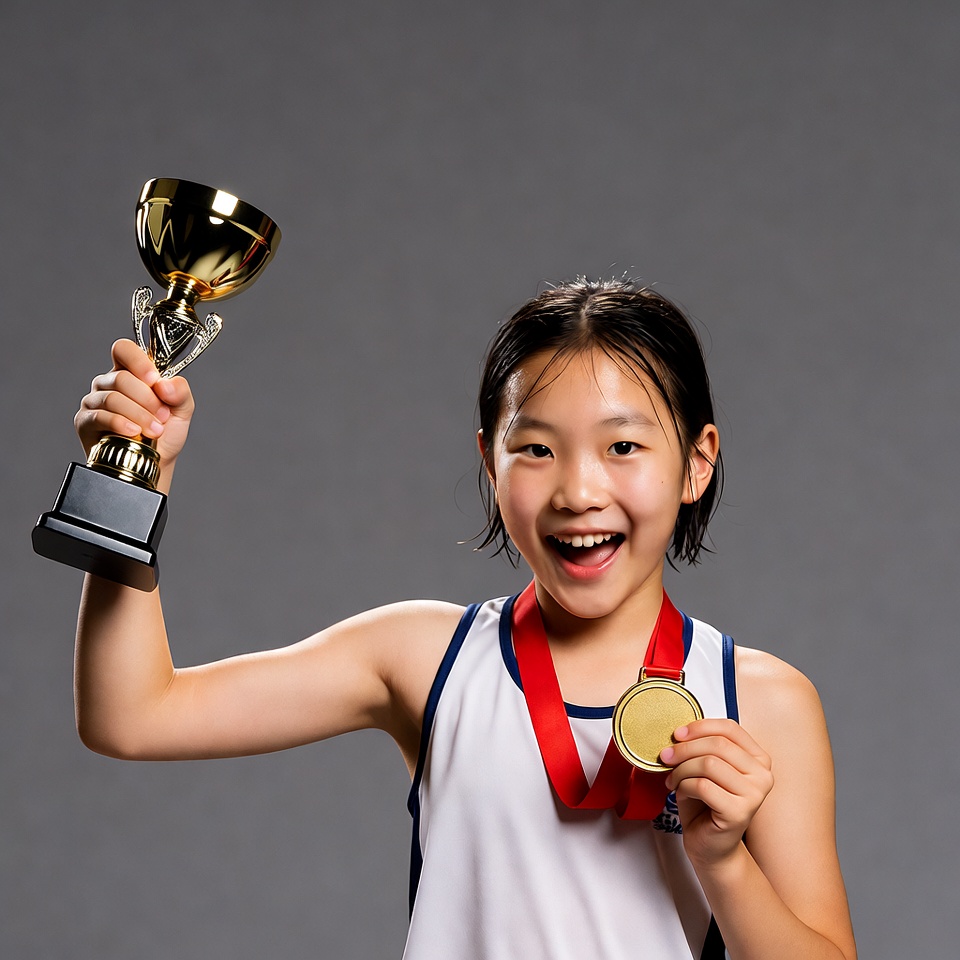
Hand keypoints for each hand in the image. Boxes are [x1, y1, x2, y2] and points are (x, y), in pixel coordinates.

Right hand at [75, 339, 194, 477]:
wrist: (155, 463)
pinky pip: (100, 416)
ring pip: (113, 398)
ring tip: (155, 430)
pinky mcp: (85, 421)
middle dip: (147, 400)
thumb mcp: (182, 410)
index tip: (154, 379)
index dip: (137, 361)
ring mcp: (94, 401)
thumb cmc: (165, 433)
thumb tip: (164, 385)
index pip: (123, 349)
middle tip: (162, 416)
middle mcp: (108, 382)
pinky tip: (133, 432)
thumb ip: (180, 392)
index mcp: (130, 372)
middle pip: (121, 378)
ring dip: (139, 415)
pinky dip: (120, 424)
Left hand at [661, 718, 773, 868]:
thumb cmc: (707, 806)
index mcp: (758, 759)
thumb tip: (680, 731)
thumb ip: (702, 747)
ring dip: (682, 769)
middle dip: (685, 748)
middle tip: (666, 756)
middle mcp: (762, 775)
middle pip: (717, 744)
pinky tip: (681, 792)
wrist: (711, 846)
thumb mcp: (706, 769)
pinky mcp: (740, 812)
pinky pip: (702, 786)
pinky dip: (684, 786)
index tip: (678, 734)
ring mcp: (754, 795)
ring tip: (673, 779)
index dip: (700, 727)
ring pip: (708, 763)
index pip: (730, 728)